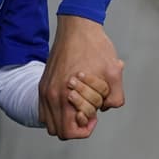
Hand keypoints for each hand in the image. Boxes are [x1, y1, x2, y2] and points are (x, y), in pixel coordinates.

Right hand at [39, 15, 124, 138]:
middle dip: (76, 125)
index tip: (95, 116)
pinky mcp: (44, 82)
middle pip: (58, 130)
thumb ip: (114, 97)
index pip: (69, 132)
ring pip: (49, 121)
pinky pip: (45, 108)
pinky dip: (57, 110)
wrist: (78, 26)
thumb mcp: (114, 72)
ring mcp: (44, 88)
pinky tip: (73, 98)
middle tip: (89, 111)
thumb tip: (105, 108)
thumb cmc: (94, 47)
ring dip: (65, 119)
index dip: (85, 129)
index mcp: (64, 96)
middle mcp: (50, 95)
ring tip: (81, 105)